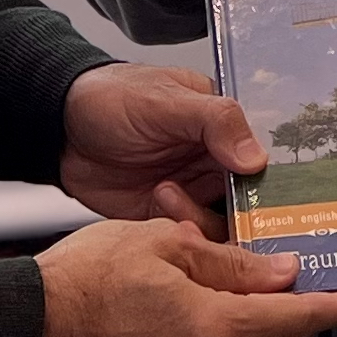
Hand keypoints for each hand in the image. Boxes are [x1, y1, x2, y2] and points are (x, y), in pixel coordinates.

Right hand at [32, 219, 336, 336]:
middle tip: (296, 270)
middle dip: (286, 303)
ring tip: (239, 271)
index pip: (294, 320)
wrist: (31, 330)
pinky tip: (206, 295)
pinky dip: (221, 326)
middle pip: (269, 335)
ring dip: (250, 313)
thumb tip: (278, 273)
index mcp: (216, 330)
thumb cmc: (86, 285)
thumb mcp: (166, 247)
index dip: (331, 307)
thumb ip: (230, 262)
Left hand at [61, 63, 266, 229]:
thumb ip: (215, 122)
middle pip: (252, 200)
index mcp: (223, 124)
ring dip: (200, 217)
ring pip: (223, 224)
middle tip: (237, 217)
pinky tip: (159, 205)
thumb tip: (257, 158)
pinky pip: (189, 237)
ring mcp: (191, 191)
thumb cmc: (110, 98)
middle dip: (248, 213)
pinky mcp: (165, 217)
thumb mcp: (166, 100)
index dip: (276, 180)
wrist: (58, 130)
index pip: (265, 156)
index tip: (278, 199)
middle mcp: (213, 161)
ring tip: (167, 192)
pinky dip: (181, 232)